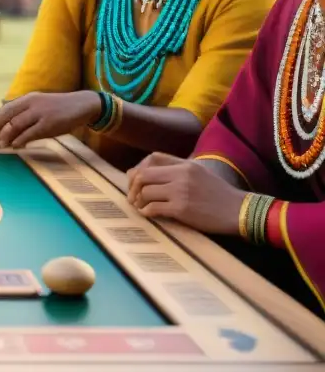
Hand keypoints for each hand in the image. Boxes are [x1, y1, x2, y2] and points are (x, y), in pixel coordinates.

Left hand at [0, 91, 101, 147]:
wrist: (81, 105)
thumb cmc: (58, 108)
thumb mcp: (39, 104)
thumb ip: (24, 111)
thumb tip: (6, 124)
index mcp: (28, 99)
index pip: (5, 109)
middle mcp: (32, 103)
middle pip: (7, 116)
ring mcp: (40, 113)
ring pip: (16, 125)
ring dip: (6, 136)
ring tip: (0, 144)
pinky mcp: (49, 124)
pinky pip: (30, 133)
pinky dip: (20, 140)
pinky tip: (16, 145)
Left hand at [125, 152, 245, 233]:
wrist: (239, 211)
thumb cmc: (219, 194)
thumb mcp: (200, 173)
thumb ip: (178, 170)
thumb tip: (151, 173)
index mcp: (185, 165)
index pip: (152, 158)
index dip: (139, 168)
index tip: (136, 180)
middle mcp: (181, 175)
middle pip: (143, 175)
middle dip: (132, 186)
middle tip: (132, 196)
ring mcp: (181, 192)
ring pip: (145, 192)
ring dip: (138, 201)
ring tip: (140, 206)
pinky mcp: (182, 209)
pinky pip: (154, 208)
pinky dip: (146, 212)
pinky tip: (148, 214)